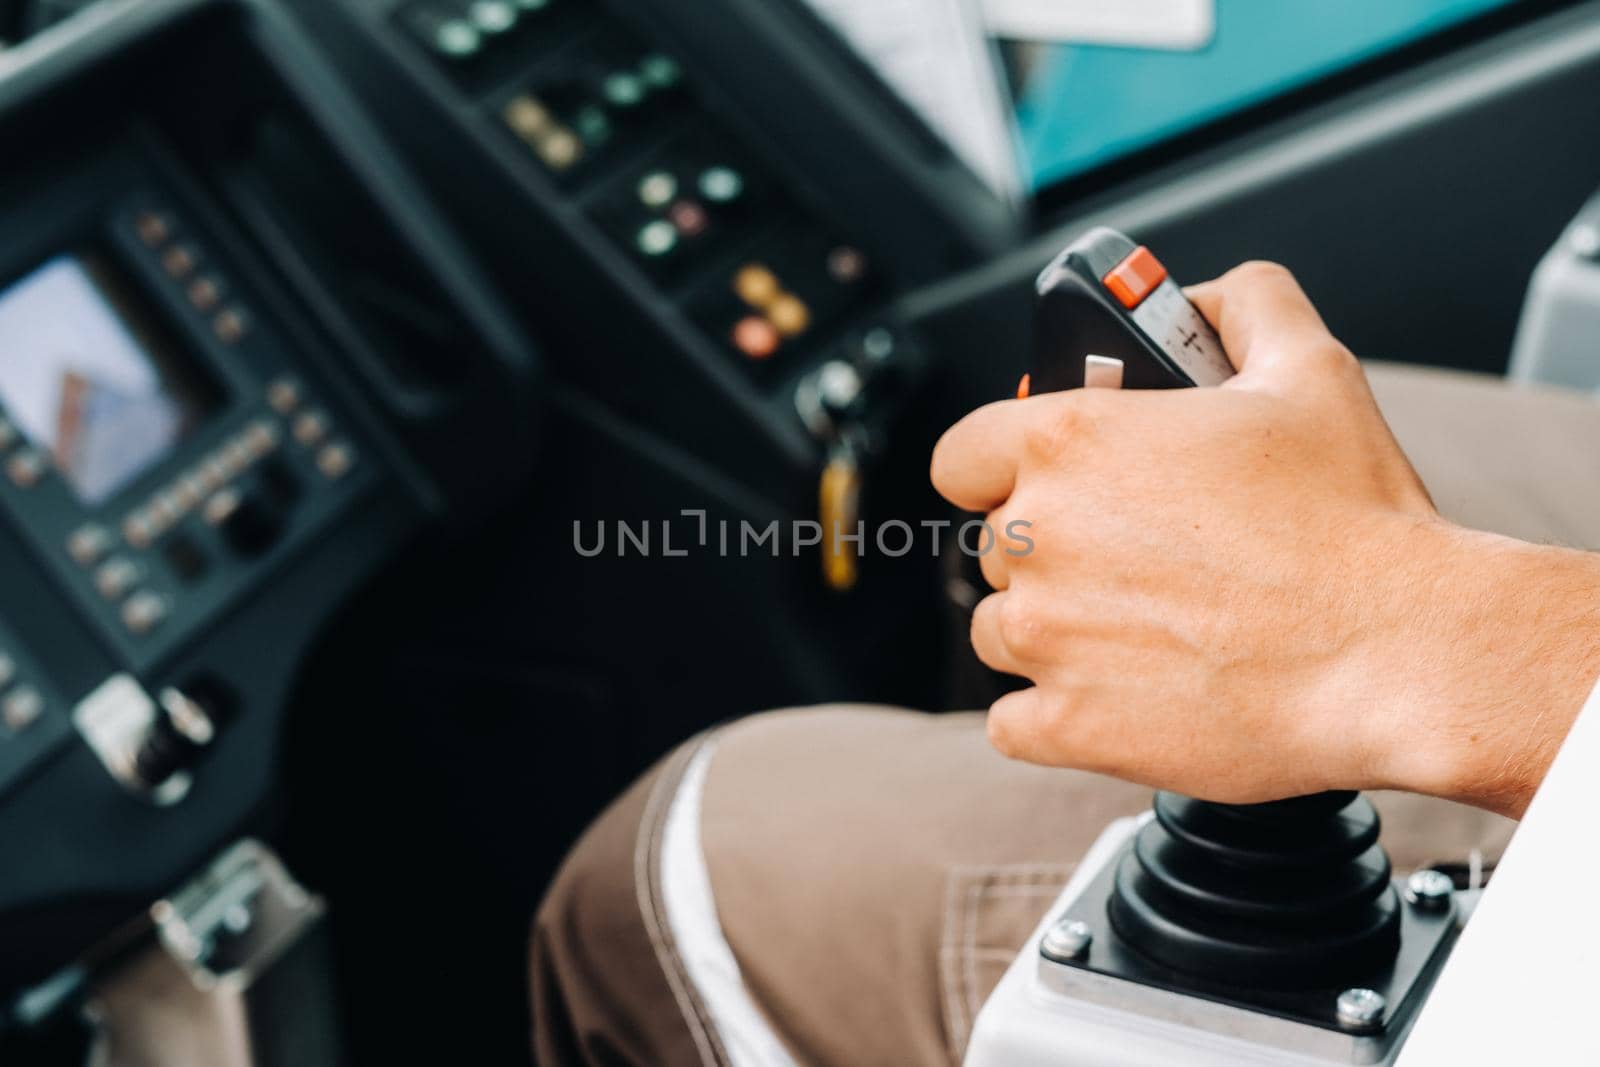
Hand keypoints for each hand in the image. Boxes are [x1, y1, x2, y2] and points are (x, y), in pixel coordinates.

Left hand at [931, 261, 1599, 816]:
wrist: (1398, 651)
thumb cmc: (1355, 521)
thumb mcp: (1308, 369)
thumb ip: (1242, 306)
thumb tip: (1203, 297)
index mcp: (1071, 441)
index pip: (962, 454)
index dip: (996, 470)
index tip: (1037, 486)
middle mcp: (1041, 535)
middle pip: (998, 545)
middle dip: (1057, 552)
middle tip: (1139, 562)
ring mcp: (1045, 637)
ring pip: (1001, 632)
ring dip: (1053, 633)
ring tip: (1143, 630)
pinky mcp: (1067, 724)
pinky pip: (1013, 724)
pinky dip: (1054, 716)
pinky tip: (1120, 696)